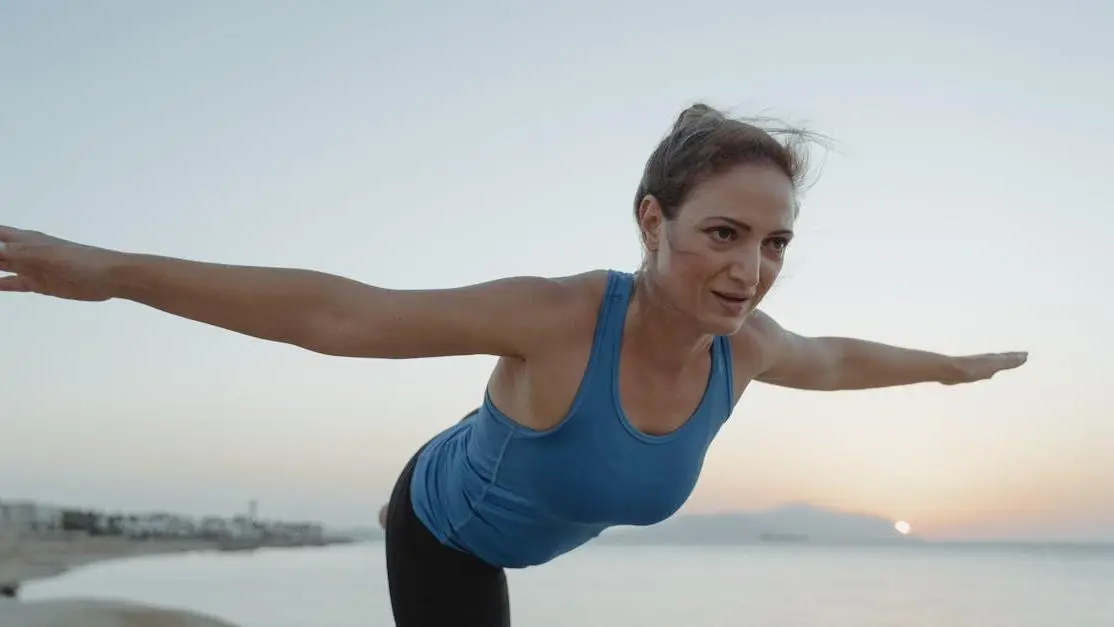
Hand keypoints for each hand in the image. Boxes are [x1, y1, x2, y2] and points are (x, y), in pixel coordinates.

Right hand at [0, 225, 121, 300]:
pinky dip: (0, 284)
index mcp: (23, 239)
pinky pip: (14, 283)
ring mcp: (31, 267)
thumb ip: (10, 254)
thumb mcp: (40, 256)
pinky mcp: (40, 283)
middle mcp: (24, 251)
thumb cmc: (77, 261)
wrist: (108, 277)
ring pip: (0, 266)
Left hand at [940, 352, 1027, 384]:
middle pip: (1001, 358)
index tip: (1026, 354)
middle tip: (1021, 356)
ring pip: (992, 363)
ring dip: (1000, 362)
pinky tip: (986, 374)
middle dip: (1011, 357)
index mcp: (991, 359)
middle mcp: (984, 360)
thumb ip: (1008, 362)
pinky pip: (983, 369)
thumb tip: (1024, 356)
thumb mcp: (993, 365)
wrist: (948, 370)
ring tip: (1005, 362)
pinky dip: (989, 370)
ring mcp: (976, 365)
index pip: (1007, 357)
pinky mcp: (968, 371)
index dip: (1016, 357)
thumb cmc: (971, 369)